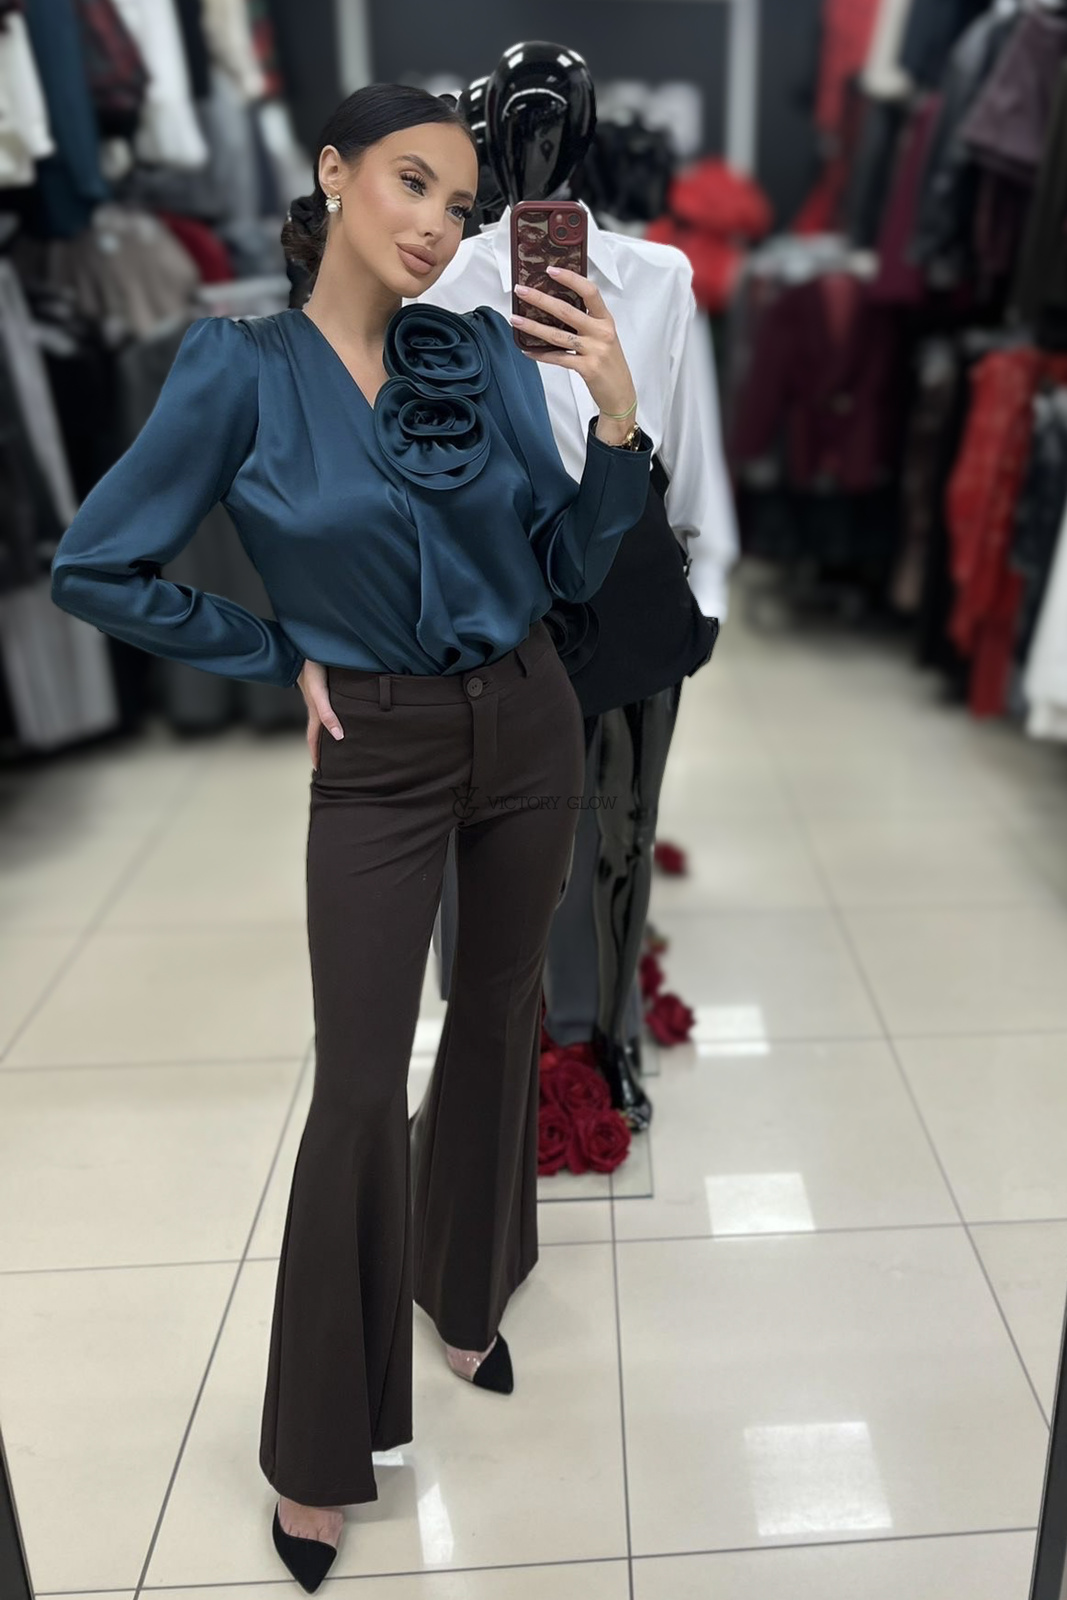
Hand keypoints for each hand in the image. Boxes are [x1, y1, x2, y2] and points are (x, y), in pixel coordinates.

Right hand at [296, 659, 343, 770]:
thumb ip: (327, 713)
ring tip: (341, 740)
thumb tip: (338, 736)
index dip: (316, 754)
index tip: (319, 771)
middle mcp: (317, 704)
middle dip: (323, 745)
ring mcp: (320, 694)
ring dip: (330, 730)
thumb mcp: (319, 692)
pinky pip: (331, 704)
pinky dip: (335, 713)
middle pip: (319, 730)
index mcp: (314, 710)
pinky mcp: (325, 683)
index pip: (313, 738)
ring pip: (326, 717)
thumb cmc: (310, 666)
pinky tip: (345, 711)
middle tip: (334, 760)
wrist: (305, 641)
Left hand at [510, 267, 636, 443]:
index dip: (570, 279)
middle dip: (541, 299)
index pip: (589, 292)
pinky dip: (540, 354)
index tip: (551, 271)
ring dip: (533, 327)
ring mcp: (595, 350)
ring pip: (558, 335)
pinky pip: (558, 358)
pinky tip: (527, 350)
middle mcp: (601, 332)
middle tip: (522, 291)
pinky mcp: (587, 368)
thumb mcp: (604, 337)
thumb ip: (586, 322)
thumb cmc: (609, 363)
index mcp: (605, 320)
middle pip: (567, 310)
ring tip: (515, 320)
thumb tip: (555, 307)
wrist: (621, 393)